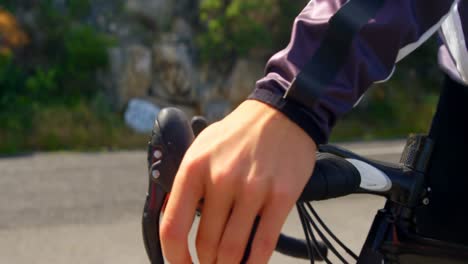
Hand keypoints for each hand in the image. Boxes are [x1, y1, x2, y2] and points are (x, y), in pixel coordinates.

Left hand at [160, 100, 316, 263]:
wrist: (281, 113)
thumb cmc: (238, 134)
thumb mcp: (202, 147)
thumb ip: (187, 182)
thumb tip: (174, 218)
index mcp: (194, 167)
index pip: (172, 227)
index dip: (174, 257)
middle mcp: (221, 179)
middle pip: (206, 244)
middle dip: (206, 263)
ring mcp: (253, 189)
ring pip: (233, 250)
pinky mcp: (281, 196)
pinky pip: (263, 244)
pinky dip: (254, 263)